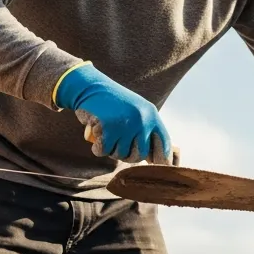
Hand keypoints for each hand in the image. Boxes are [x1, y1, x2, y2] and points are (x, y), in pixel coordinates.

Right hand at [54, 63, 171, 163]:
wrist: (90, 86)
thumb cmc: (112, 102)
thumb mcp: (135, 111)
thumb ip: (145, 129)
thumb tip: (154, 159)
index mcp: (151, 115)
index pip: (164, 144)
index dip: (161, 159)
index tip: (155, 167)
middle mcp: (142, 120)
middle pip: (139, 155)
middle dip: (127, 155)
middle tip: (117, 145)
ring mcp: (126, 124)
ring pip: (120, 154)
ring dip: (110, 149)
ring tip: (106, 134)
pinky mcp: (109, 128)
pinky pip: (104, 151)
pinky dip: (98, 148)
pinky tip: (96, 137)